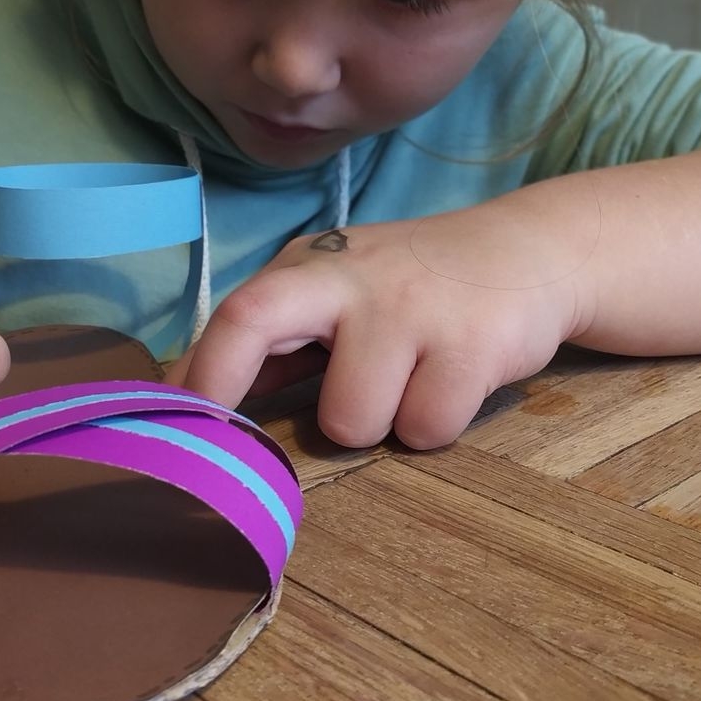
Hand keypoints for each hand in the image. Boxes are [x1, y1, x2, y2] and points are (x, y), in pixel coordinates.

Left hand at [166, 205, 587, 448]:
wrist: (530, 252)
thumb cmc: (413, 289)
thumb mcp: (338, 295)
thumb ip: (272, 341)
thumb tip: (182, 393)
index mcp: (308, 267)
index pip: (232, 315)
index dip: (197, 377)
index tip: (169, 431)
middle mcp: (347, 275)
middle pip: (252, 320)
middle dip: (223, 386)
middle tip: (229, 447)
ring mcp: (409, 306)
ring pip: (351, 420)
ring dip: (377, 425)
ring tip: (407, 385)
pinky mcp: (472, 343)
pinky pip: (424, 429)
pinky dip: (434, 424)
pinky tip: (452, 383)